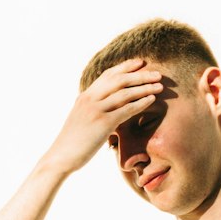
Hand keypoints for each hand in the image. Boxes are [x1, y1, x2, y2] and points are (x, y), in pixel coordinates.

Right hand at [42, 58, 164, 174]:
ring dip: (144, 87)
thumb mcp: (82, 119)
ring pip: (124, 92)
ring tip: (160, 86)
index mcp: (85, 96)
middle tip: (157, 74)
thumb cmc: (73, 142)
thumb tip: (110, 109)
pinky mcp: (102, 123)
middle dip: (140, 75)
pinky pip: (126, 109)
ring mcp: (95, 109)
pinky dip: (141, 103)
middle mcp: (90, 99)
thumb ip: (95, 110)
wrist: (60, 157)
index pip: (108, 75)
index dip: (126, 67)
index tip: (141, 63)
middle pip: (119, 80)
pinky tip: (151, 100)